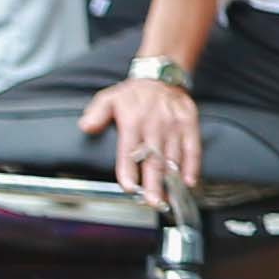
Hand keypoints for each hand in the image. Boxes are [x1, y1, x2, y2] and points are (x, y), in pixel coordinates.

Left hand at [82, 75, 201, 206]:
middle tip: (154, 202)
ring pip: (173, 157)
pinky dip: (193, 166)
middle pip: (154, 159)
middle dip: (154, 183)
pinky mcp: (189, 124)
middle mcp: (155, 124)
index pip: (129, 150)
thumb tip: (85, 127)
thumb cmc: (133, 94)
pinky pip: (193, 147)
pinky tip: (190, 181)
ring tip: (169, 198)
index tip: (129, 187)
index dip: (129, 170)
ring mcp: (174, 125)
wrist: (161, 76)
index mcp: (133, 120)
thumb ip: (96, 114)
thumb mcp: (108, 98)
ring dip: (172, 180)